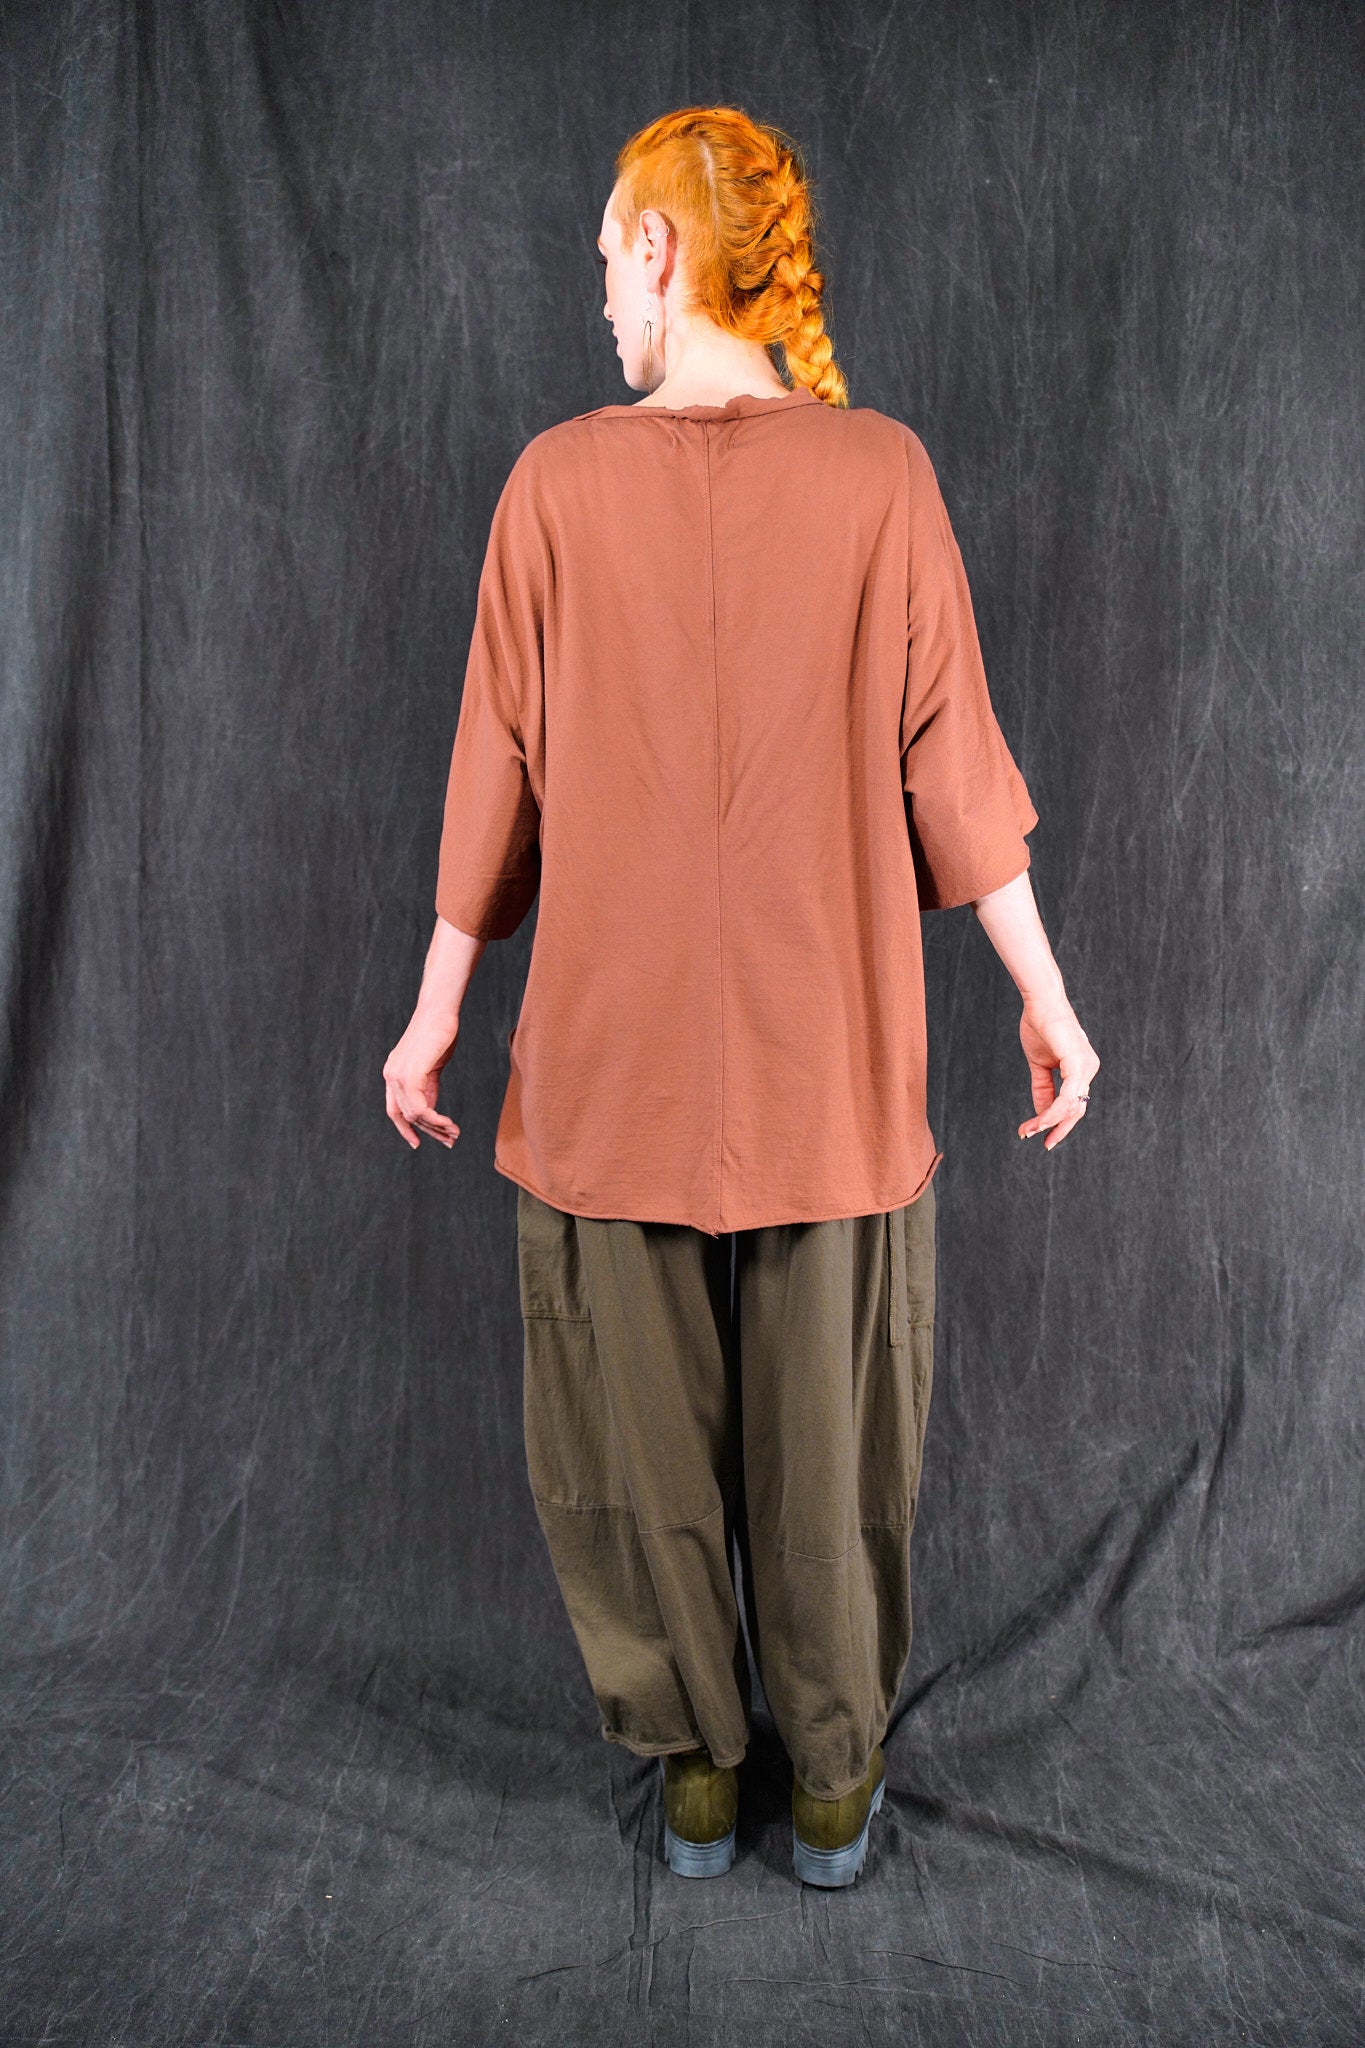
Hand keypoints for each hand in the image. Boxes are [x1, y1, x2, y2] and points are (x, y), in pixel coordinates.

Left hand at [383, 1006, 460, 1149]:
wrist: (440, 1011)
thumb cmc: (439, 1033)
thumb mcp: (431, 1065)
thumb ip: (427, 1087)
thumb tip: (429, 1109)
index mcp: (393, 1073)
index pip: (394, 1110)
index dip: (405, 1129)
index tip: (418, 1142)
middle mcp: (390, 1076)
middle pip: (406, 1116)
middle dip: (429, 1132)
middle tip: (450, 1141)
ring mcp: (397, 1076)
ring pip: (415, 1115)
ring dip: (436, 1128)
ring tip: (454, 1133)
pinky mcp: (410, 1075)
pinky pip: (420, 1109)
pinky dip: (436, 1120)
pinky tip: (449, 1123)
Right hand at [1017, 999, 1098, 1151]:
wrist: (1039, 1002)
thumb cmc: (1039, 1027)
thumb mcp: (1039, 1065)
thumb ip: (1043, 1089)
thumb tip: (1041, 1114)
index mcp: (1082, 1069)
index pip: (1073, 1103)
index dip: (1056, 1121)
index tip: (1037, 1133)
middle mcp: (1089, 1069)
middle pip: (1076, 1110)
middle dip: (1058, 1129)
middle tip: (1039, 1142)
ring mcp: (1086, 1066)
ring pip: (1071, 1107)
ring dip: (1048, 1122)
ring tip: (1029, 1131)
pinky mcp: (1077, 1063)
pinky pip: (1067, 1096)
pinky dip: (1052, 1111)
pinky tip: (1039, 1120)